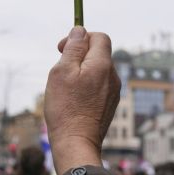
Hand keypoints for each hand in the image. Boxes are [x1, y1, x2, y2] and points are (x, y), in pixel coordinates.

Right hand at [44, 26, 120, 174]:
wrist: (77, 144)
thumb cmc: (66, 107)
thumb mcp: (62, 71)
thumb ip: (73, 47)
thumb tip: (80, 30)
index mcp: (103, 65)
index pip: (99, 37)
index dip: (81, 37)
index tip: (62, 48)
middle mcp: (112, 77)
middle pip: (98, 53)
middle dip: (78, 55)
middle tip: (60, 70)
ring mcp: (113, 92)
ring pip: (96, 70)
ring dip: (81, 71)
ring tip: (65, 88)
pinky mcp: (109, 105)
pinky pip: (97, 86)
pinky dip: (85, 86)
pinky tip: (73, 100)